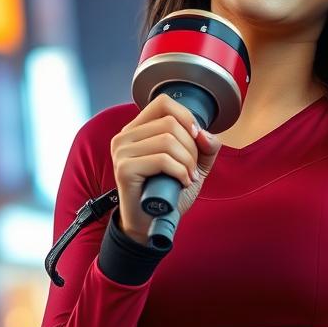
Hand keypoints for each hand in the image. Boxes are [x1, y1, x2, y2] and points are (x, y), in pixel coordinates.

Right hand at [110, 92, 222, 243]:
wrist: (151, 224)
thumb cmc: (168, 194)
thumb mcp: (193, 165)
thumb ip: (205, 147)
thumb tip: (205, 133)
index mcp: (138, 129)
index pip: (163, 102)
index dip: (186, 117)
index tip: (196, 138)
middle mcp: (125, 137)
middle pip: (170, 123)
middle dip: (191, 147)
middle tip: (192, 168)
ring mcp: (122, 152)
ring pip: (167, 140)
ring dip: (187, 161)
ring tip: (187, 177)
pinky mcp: (124, 169)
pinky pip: (162, 160)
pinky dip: (180, 172)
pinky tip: (182, 182)